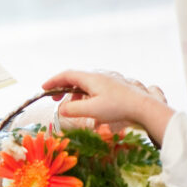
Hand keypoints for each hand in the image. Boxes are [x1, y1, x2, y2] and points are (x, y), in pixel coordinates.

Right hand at [42, 69, 172, 140]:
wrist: (143, 107)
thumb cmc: (118, 108)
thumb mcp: (91, 110)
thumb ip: (72, 109)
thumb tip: (60, 109)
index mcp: (91, 78)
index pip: (67, 75)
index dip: (53, 81)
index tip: (43, 88)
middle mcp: (99, 75)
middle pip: (76, 79)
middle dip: (64, 89)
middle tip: (56, 100)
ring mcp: (109, 80)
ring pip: (86, 84)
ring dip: (76, 95)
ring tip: (74, 108)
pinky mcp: (116, 86)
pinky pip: (96, 88)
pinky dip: (87, 96)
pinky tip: (91, 107)